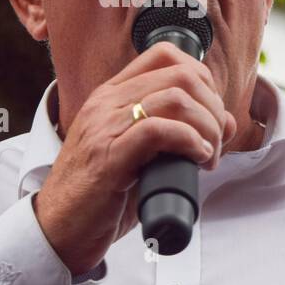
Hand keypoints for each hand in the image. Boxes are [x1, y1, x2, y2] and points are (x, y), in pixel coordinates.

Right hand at [33, 43, 237, 275]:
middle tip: (216, 140)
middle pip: (179, 75)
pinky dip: (189, 141)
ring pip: (175, 99)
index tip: (210, 110)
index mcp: (111, 96)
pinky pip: (159, 130)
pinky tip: (197, 159)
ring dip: (206, 127)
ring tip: (208, 155)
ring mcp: (104, 126)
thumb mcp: (139, 155)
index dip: (202, 78)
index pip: (164, 55)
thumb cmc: (99, 195)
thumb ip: (176, 134)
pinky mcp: (109, 156)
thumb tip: (225, 122)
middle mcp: (106, 103)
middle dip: (212, 106)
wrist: (58, 229)